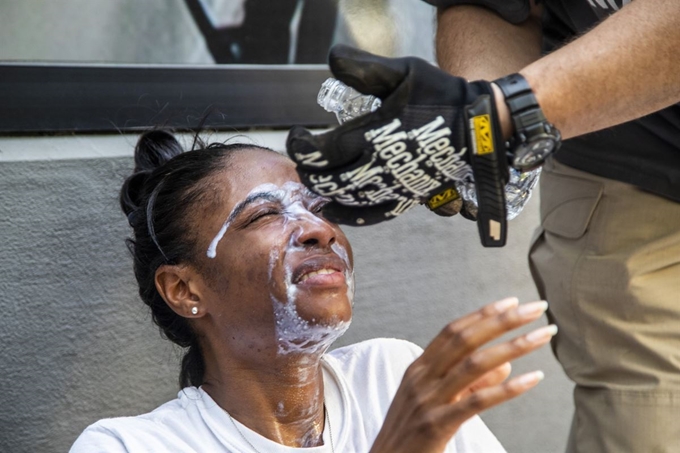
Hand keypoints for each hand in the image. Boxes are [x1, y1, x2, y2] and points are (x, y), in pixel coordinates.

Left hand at [287, 45, 508, 244]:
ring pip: (348, 199)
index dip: (302, 147)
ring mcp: (394, 186)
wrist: (478, 126)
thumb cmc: (441, 96)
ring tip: (313, 183)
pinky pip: (375, 214)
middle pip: (330, 181)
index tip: (297, 135)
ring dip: (325, 193)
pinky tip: (337, 210)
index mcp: (374, 135)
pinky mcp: (407, 196)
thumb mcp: (403, 73)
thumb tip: (332, 59)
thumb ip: (365, 68)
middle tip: (303, 160)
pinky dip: (352, 215)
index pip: (322, 152)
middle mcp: (380, 166)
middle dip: (310, 173)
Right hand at [369, 298, 554, 452]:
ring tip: (543, 335)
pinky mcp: (437, 425)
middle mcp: (422, 378)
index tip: (512, 302)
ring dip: (514, 346)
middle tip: (536, 308)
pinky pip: (478, 401)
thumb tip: (506, 365)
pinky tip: (534, 378)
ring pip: (475, 364)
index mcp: (419, 369)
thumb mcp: (435, 402)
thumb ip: (467, 382)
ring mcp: (428, 400)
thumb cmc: (412, 434)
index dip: (483, 314)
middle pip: (466, 339)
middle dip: (504, 320)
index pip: (452, 331)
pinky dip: (508, 388)